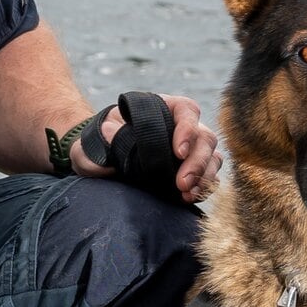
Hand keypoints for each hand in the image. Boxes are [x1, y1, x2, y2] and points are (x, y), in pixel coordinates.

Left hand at [72, 93, 221, 202]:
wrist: (98, 161)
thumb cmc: (98, 143)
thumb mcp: (95, 138)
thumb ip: (102, 137)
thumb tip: (113, 135)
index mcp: (162, 108)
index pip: (186, 110)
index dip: (188, 129)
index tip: (177, 152)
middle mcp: (181, 126)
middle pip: (204, 137)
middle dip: (197, 161)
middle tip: (182, 183)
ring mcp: (188, 149)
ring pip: (211, 157)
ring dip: (204, 176)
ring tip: (187, 193)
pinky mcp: (189, 170)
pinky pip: (207, 176)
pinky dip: (203, 186)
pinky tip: (189, 197)